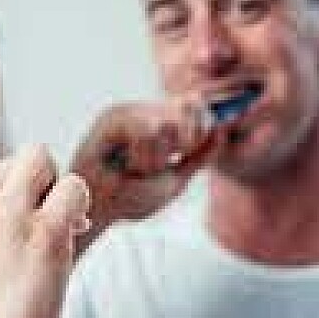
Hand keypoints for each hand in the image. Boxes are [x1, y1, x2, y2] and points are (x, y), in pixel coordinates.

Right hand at [0, 146, 89, 317]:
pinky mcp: (46, 233)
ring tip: (41, 228)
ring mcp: (8, 216)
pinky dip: (76, 204)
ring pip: (42, 161)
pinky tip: (68, 230)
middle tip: (23, 232)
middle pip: (12, 160)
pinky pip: (73, 186)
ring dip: (50, 189)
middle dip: (24, 189)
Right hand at [71, 97, 218, 246]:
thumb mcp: (176, 178)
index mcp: (157, 120)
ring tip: (136, 170)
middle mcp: (143, 110)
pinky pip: (147, 131)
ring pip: (168, 124)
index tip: (186, 152)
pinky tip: (125, 166)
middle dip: (185, 143)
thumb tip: (223, 128)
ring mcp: (126, 111)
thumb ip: (201, 155)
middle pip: (188, 108)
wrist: (95, 211)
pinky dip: (143, 158)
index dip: (202, 126)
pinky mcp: (111, 119)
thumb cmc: (129, 196)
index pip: (196, 106)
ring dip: (158, 159)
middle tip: (157, 166)